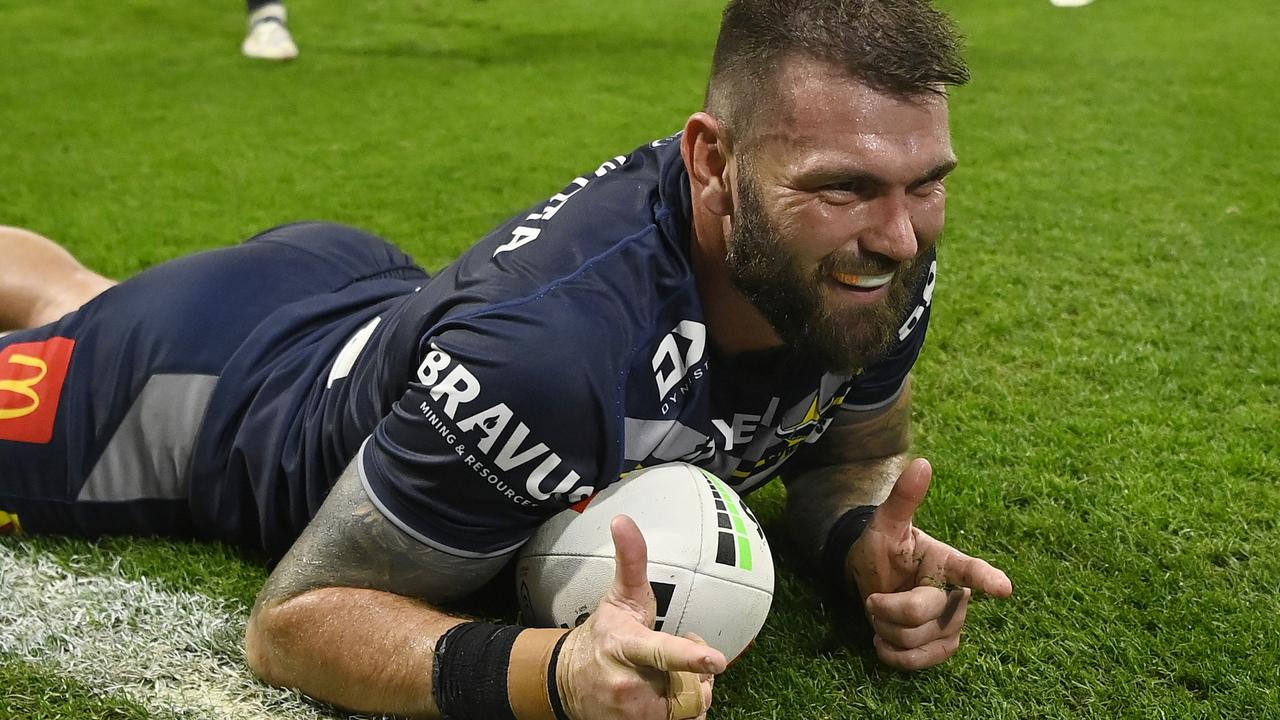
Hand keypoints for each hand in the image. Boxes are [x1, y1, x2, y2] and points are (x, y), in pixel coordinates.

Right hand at [556, 515, 725, 719]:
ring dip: (690, 693)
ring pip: (690, 709)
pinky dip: (681, 712)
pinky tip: (663, 698)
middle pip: (690, 686)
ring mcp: (630, 713)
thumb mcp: (620, 597)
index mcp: (625, 645)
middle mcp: (627, 684)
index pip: (661, 652)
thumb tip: (623, 520)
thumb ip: (631, 560)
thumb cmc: (603, 635)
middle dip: (696, 672)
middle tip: (683, 655)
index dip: (690, 656)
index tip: (717, 659)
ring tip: (667, 678)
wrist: (565, 681)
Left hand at [847, 458, 1012, 670]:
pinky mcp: (943, 645)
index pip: (970, 570)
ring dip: (887, 631)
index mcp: (947, 561)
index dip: (986, 579)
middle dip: (888, 608)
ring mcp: (952, 622)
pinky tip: (883, 643)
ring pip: (918, 639)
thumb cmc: (882, 549)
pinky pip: (922, 661)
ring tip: (881, 615)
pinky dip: (896, 657)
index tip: (1004, 588)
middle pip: (924, 612)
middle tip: (874, 597)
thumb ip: (903, 498)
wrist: (871, 579)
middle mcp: (956, 593)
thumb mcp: (886, 523)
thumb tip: (921, 463)